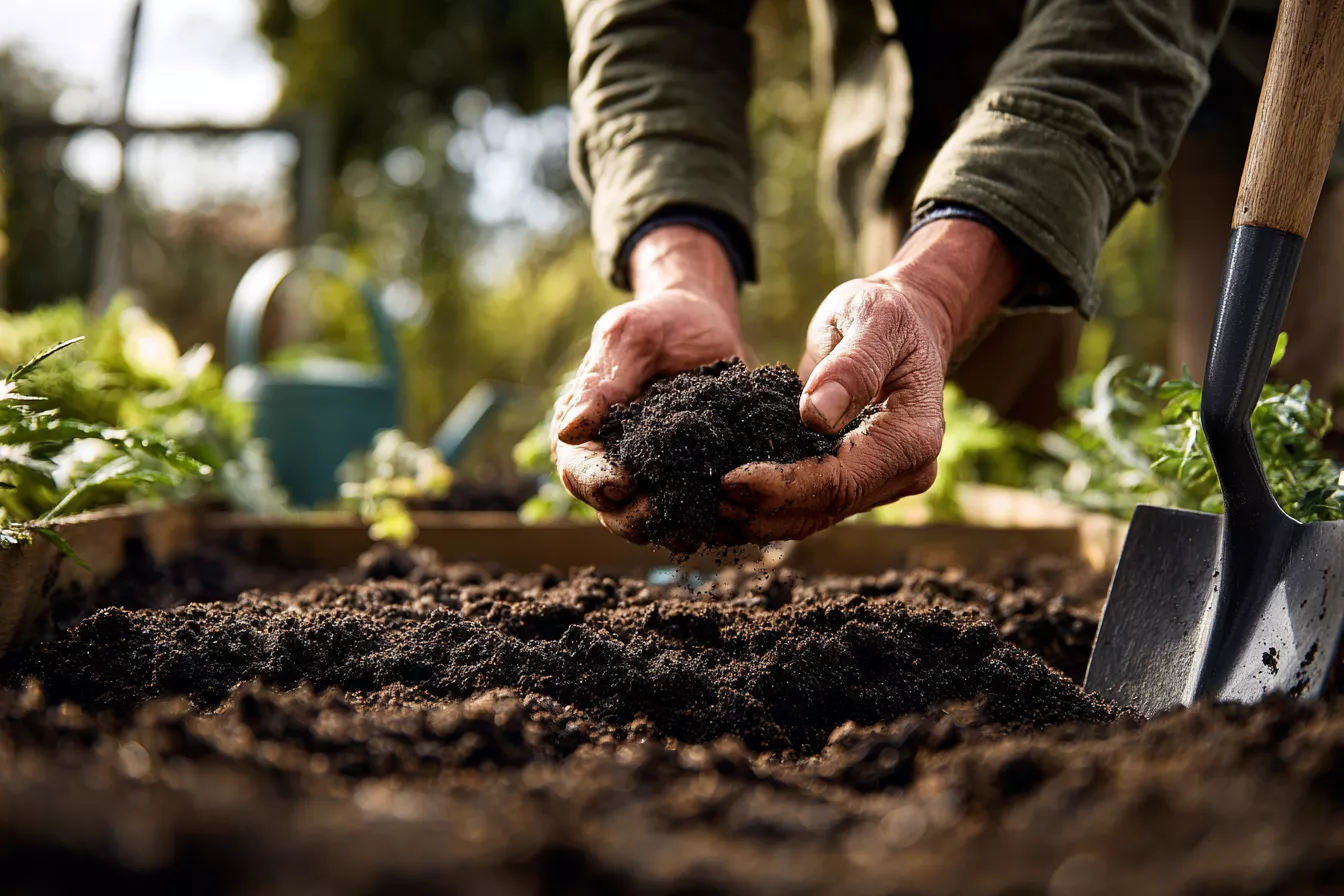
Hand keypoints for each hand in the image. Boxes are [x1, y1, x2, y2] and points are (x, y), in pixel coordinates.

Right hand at [552, 225, 742, 541]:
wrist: (708, 323)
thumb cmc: (659, 322)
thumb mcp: (628, 338)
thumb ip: (601, 383)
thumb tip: (569, 430)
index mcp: (585, 430)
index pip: (578, 469)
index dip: (596, 481)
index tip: (622, 481)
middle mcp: (613, 460)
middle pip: (610, 509)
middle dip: (631, 517)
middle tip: (660, 513)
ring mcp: (653, 475)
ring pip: (648, 522)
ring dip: (667, 529)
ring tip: (693, 530)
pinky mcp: (691, 479)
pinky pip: (691, 513)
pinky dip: (704, 522)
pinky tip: (722, 520)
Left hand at [717, 218, 1018, 542]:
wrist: (906, 323)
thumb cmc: (890, 313)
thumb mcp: (874, 320)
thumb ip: (852, 366)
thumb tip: (816, 416)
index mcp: (912, 438)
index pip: (842, 480)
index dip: (785, 487)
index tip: (731, 479)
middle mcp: (903, 471)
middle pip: (827, 508)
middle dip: (766, 510)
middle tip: (708, 500)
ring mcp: (880, 480)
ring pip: (817, 517)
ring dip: (763, 519)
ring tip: (708, 512)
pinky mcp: (855, 479)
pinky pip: (812, 505)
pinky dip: (771, 509)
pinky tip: (729, 505)